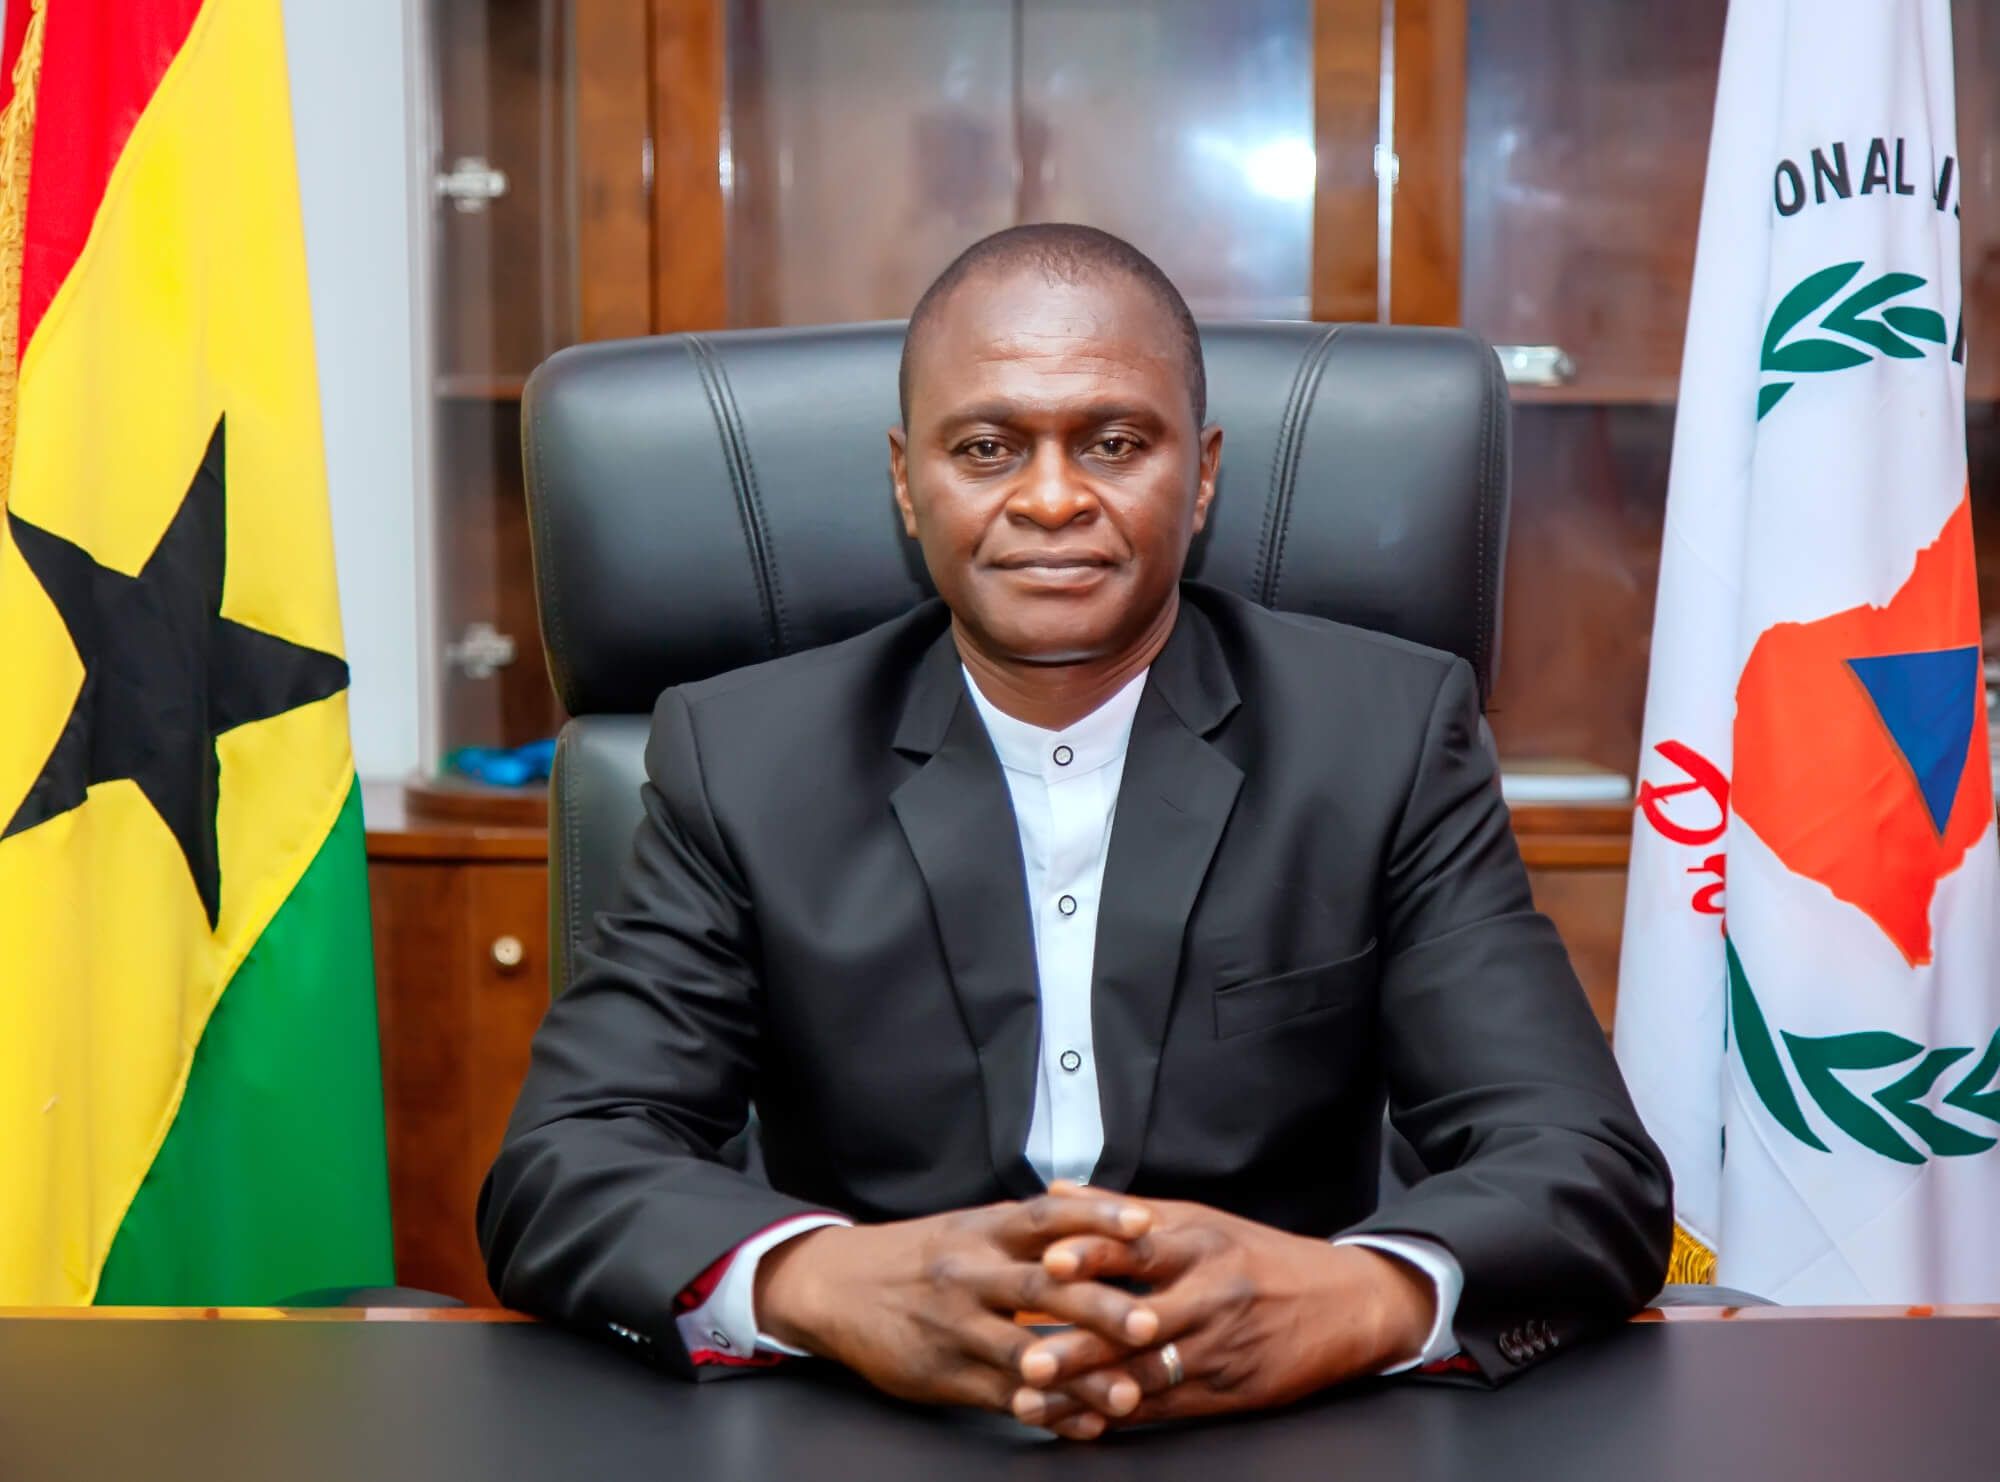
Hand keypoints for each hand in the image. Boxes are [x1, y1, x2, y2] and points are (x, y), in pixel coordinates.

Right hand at [753, 1194, 1161, 1438]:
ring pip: (1024, 1352)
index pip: (1045, 1216)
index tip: (1145, 1222)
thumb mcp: (969, 1227)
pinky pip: (1002, 1397)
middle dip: (1098, 1305)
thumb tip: (1102, 1211)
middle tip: (1149, 1321)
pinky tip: (1084, 1425)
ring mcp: (956, 1327)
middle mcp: (971, 1274)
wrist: (835, 1286)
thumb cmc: (919, 1255)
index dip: (1096, 1215)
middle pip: (1041, 1286)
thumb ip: (1028, 1228)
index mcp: (982, 1231)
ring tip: (1128, 1394)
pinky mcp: (944, 1374)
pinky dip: (1047, 1412)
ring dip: (1079, 1376)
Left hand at [1012, 1190, 1436, 1433]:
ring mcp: (1218, 1349)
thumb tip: (1054, 1192)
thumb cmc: (1258, 1256)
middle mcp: (1207, 1296)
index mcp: (1197, 1244)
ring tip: (1033, 1402)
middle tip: (1026, 1358)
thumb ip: (1121, 1211)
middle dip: (1077, 1345)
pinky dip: (1117, 1417)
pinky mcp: (1227, 1392)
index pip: (1137, 1248)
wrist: (1345, 1304)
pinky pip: (1164, 1409)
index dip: (1092, 1254)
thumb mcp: (1197, 1219)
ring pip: (1142, 1375)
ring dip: (1085, 1391)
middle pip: (1133, 1324)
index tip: (1048, 1263)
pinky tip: (1077, 1423)